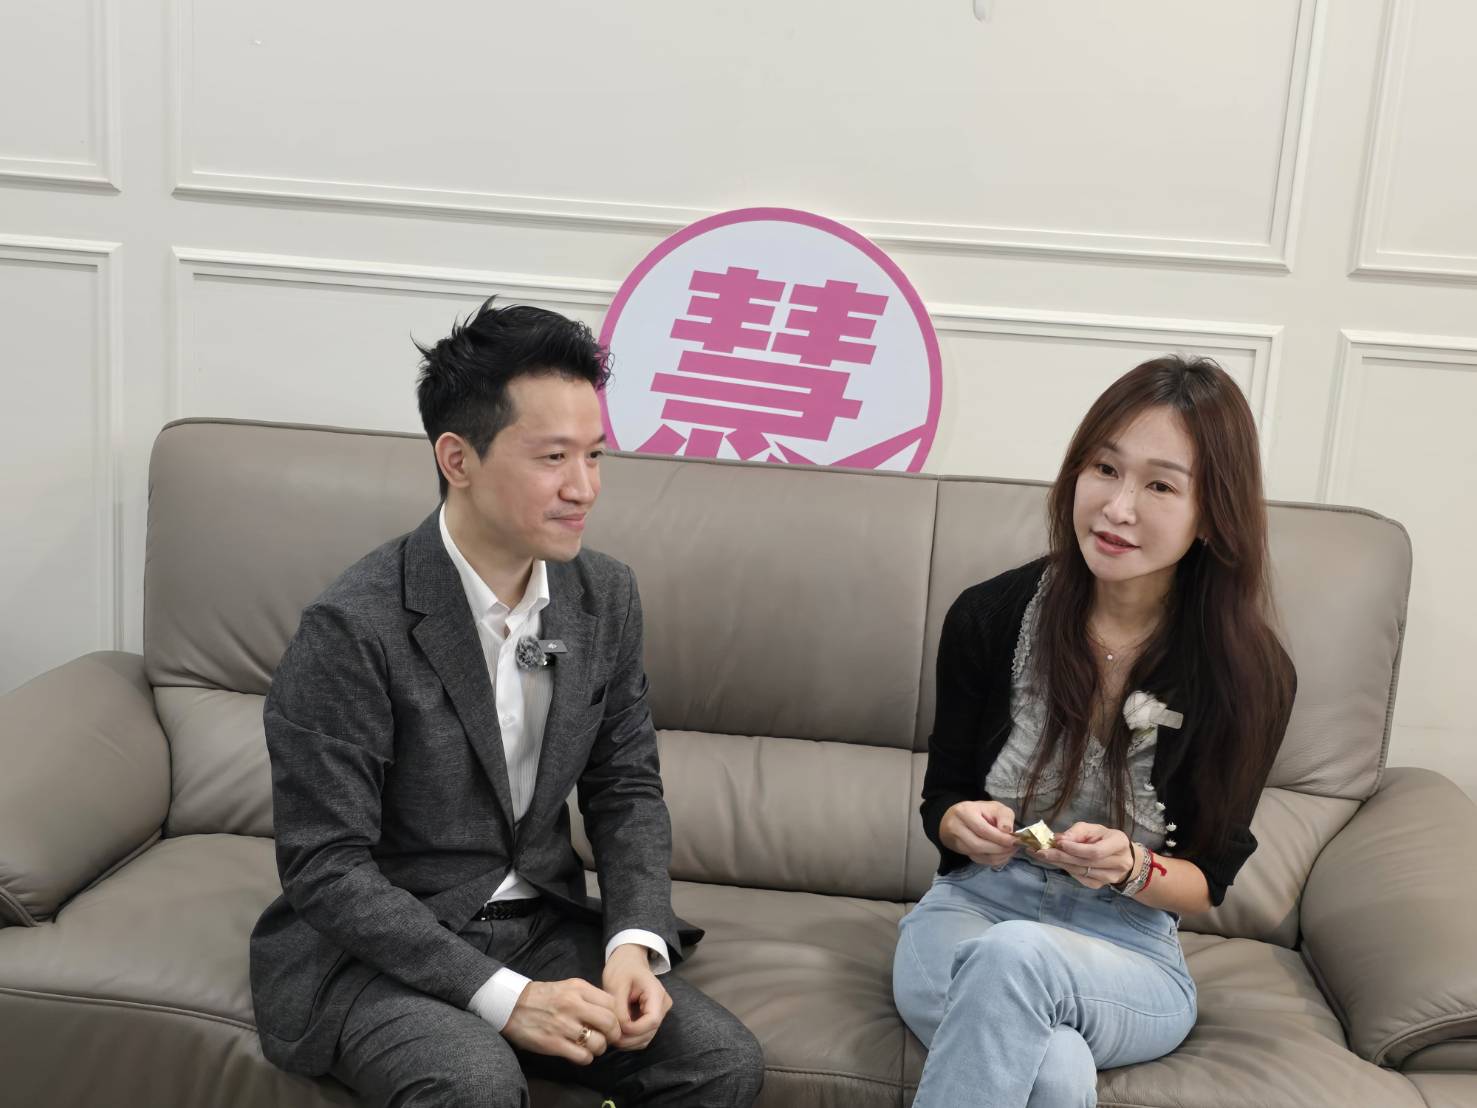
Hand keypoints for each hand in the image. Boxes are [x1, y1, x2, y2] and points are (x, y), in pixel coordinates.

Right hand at [502, 978, 621, 1063]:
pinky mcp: (553, 1044)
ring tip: (591, 1046)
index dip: (616, 1016)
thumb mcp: (568, 986)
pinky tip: (579, 1053)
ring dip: (599, 1048)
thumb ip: (588, 996)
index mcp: (579, 988)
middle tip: (608, 1037)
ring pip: (599, 1043)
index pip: (612, 1003)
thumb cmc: (542, 996)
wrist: (511, 1005)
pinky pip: (583, 1056)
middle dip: (613, 1034)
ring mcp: (564, 1025)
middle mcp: (574, 1005)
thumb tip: (610, 1011)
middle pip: (610, 1023)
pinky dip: (586, 1058)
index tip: (612, 1023)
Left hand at [602, 943, 671, 1050]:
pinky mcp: (651, 1019)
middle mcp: (662, 1005)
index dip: (634, 1029)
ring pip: (646, 1038)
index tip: (616, 1027)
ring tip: (610, 1035)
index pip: (652, 1020)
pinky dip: (629, 1040)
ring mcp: (659, 1013)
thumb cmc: (622, 969)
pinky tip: (617, 1034)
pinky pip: (642, 1036)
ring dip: (628, 1042)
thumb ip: (619, 1008)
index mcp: (657, 993)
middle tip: (608, 1037)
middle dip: (628, 1039)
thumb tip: (620, 1030)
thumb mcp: (617, 984)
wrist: (628, 962)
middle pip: (649, 1032)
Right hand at [939, 800, 1018, 863]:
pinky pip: (978, 860)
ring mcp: (956, 841)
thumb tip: (1008, 832)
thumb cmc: (981, 811)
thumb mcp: (996, 807)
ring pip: (978, 855)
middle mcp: (956, 827)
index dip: (999, 838)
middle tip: (1014, 847)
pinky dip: (993, 860)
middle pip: (978, 845)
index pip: (982, 829)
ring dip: (998, 856)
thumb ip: (1004, 817)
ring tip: (1010, 850)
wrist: (961, 817)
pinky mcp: (959, 851)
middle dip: (999, 849)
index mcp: (964, 812)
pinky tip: (1002, 854)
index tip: (1013, 841)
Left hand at [1038, 823, 1134, 888]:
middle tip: (1039, 851)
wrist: (1122, 857)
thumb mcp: (1093, 829)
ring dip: (1058, 863)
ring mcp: (1109, 878)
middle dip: (1060, 856)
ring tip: (1041, 854)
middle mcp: (1118, 863)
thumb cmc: (1105, 838)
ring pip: (1079, 872)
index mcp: (1118, 844)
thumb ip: (1077, 832)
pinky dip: (1065, 868)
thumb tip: (1059, 839)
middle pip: (1085, 863)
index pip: (1095, 851)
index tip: (1058, 842)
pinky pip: (1078, 877)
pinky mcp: (1098, 885)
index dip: (1076, 849)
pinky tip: (1054, 861)